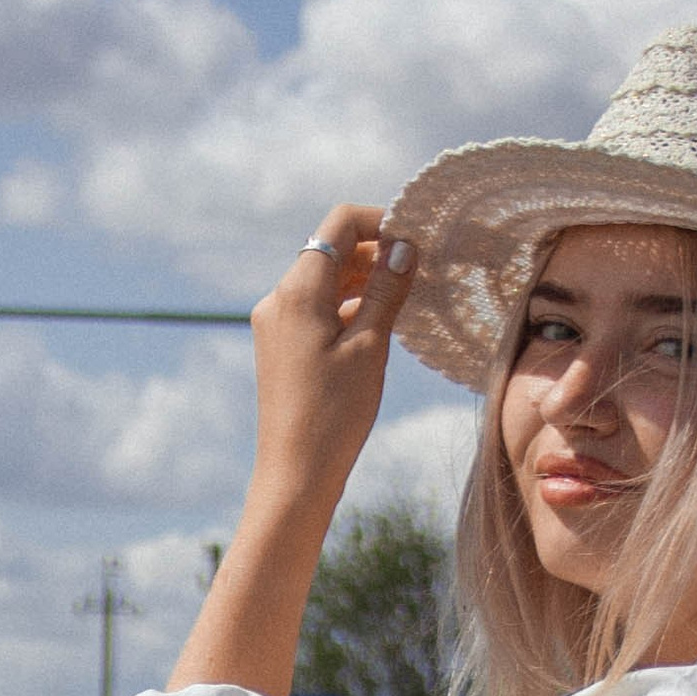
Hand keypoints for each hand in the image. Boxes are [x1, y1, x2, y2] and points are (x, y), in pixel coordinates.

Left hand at [166, 205, 417, 695]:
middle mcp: (278, 299)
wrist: (294, 474)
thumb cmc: (335, 413)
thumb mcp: (370, 346)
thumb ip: (386, 289)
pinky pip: (315, 309)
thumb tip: (404, 246)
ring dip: (363, 280)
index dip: (381, 222)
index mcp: (297, 290)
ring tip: (405, 298)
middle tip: (421, 271)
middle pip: (331, 250)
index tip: (417, 240)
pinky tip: (378, 326)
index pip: (340, 224)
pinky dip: (346, 306)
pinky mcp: (279, 347)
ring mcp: (275, 323)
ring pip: (324, 280)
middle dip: (375, 252)